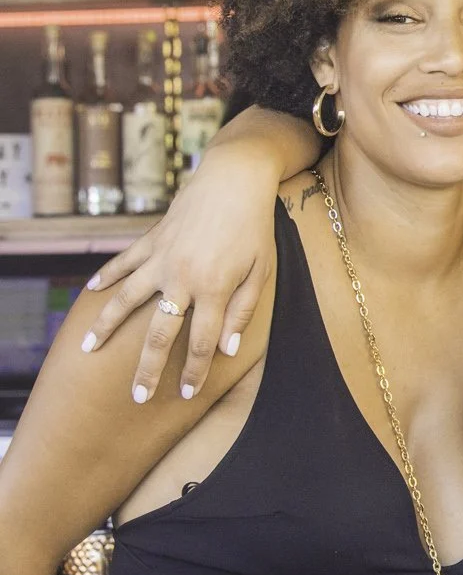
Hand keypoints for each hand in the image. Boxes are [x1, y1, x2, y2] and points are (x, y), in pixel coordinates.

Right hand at [79, 142, 281, 402]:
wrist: (235, 179)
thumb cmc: (255, 227)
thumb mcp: (262, 270)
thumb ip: (244, 310)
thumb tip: (227, 349)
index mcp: (215, 288)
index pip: (202, 342)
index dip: (194, 371)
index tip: (186, 393)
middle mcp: (182, 278)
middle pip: (159, 333)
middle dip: (148, 368)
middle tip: (137, 396)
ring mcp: (161, 258)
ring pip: (126, 300)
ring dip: (105, 327)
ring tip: (88, 350)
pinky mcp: (151, 240)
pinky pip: (123, 262)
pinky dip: (106, 277)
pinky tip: (93, 293)